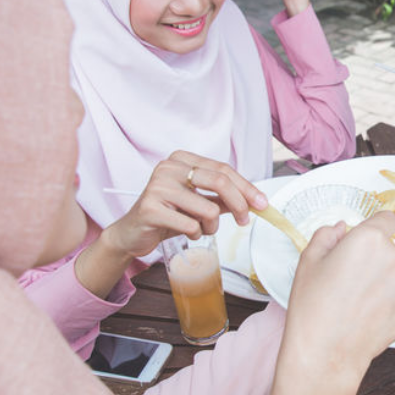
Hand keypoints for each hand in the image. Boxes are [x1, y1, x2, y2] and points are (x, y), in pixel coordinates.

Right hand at [102, 151, 267, 258]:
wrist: (132, 233)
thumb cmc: (168, 215)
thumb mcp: (199, 204)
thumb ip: (224, 199)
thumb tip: (255, 201)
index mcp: (182, 160)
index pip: (223, 169)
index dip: (247, 187)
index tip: (262, 203)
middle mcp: (168, 168)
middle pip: (220, 182)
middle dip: (240, 205)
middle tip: (244, 221)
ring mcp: (158, 186)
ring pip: (208, 209)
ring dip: (212, 227)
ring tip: (201, 230)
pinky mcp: (150, 208)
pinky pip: (191, 225)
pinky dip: (195, 234)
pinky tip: (185, 233)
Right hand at [267, 211, 394, 394]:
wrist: (325, 353)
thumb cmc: (313, 307)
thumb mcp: (309, 260)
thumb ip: (328, 235)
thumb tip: (341, 228)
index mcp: (370, 239)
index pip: (387, 219)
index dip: (375, 228)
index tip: (366, 239)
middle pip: (389, 250)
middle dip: (374, 259)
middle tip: (350, 279)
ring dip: (383, 283)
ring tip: (357, 302)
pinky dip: (390, 306)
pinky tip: (367, 316)